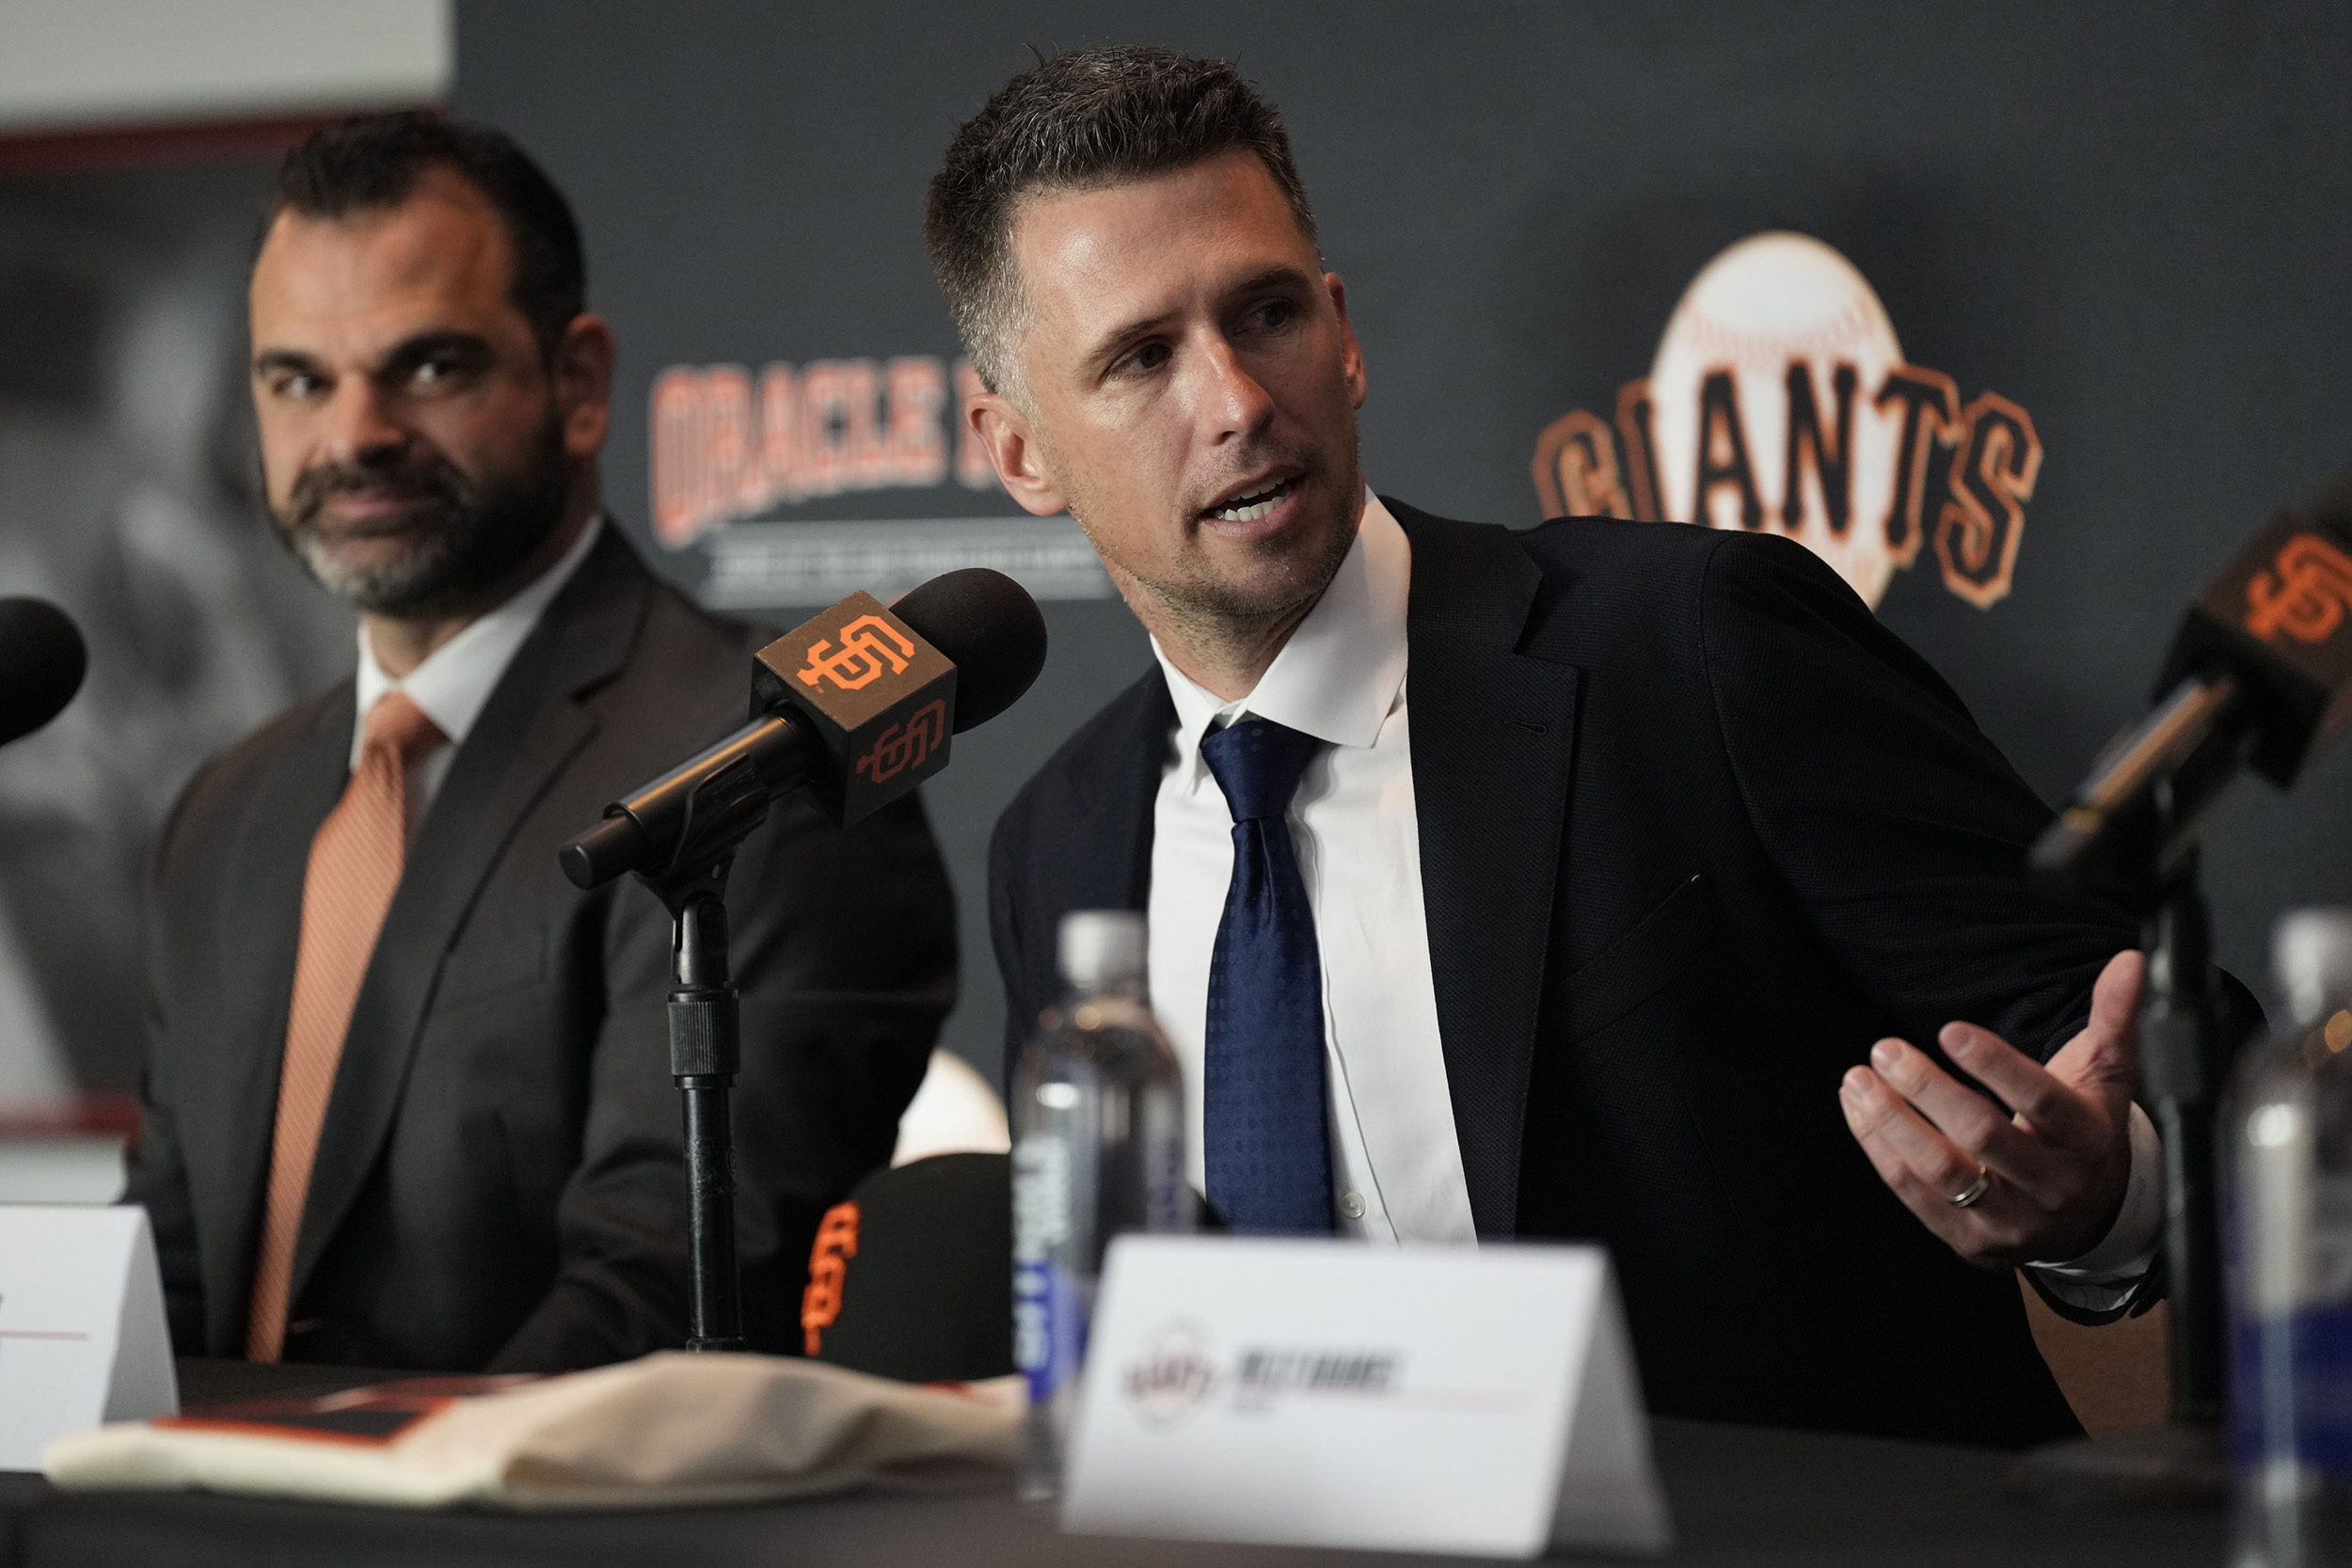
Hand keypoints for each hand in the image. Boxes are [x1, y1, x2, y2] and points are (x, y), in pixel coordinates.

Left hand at [1837, 950, 2142, 1269]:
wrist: (2092, 1216)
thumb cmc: (2086, 1129)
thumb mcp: (2107, 1074)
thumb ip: (2117, 1015)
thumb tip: (2132, 960)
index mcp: (2087, 1138)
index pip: (2042, 1101)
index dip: (1995, 1066)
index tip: (1950, 1030)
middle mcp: (2053, 1185)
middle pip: (1983, 1136)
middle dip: (1927, 1089)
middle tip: (1886, 1050)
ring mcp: (2013, 1220)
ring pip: (1943, 1173)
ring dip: (1891, 1123)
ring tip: (1859, 1079)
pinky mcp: (1974, 1242)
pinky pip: (1917, 1198)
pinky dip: (1881, 1151)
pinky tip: (1860, 1112)